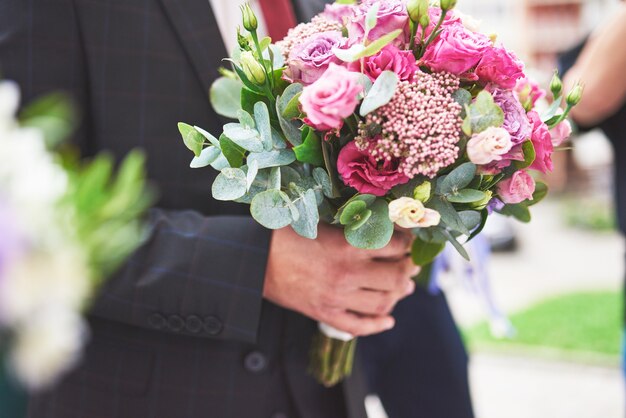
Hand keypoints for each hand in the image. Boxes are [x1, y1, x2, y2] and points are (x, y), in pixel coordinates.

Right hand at [263, 224, 419, 336]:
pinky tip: (388, 320)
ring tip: (403, 289)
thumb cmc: (285, 234)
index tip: (410, 241)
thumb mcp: (321, 222)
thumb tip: (380, 227)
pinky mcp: (325, 314)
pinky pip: (358, 326)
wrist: (254, 259)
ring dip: (399, 296)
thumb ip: (350, 226)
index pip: (395, 246)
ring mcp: (337, 297)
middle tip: (411, 266)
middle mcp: (347, 273)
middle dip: (409, 271)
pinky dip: (377, 325)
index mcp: (348, 246)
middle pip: (396, 278)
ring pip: (383, 303)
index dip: (408, 243)